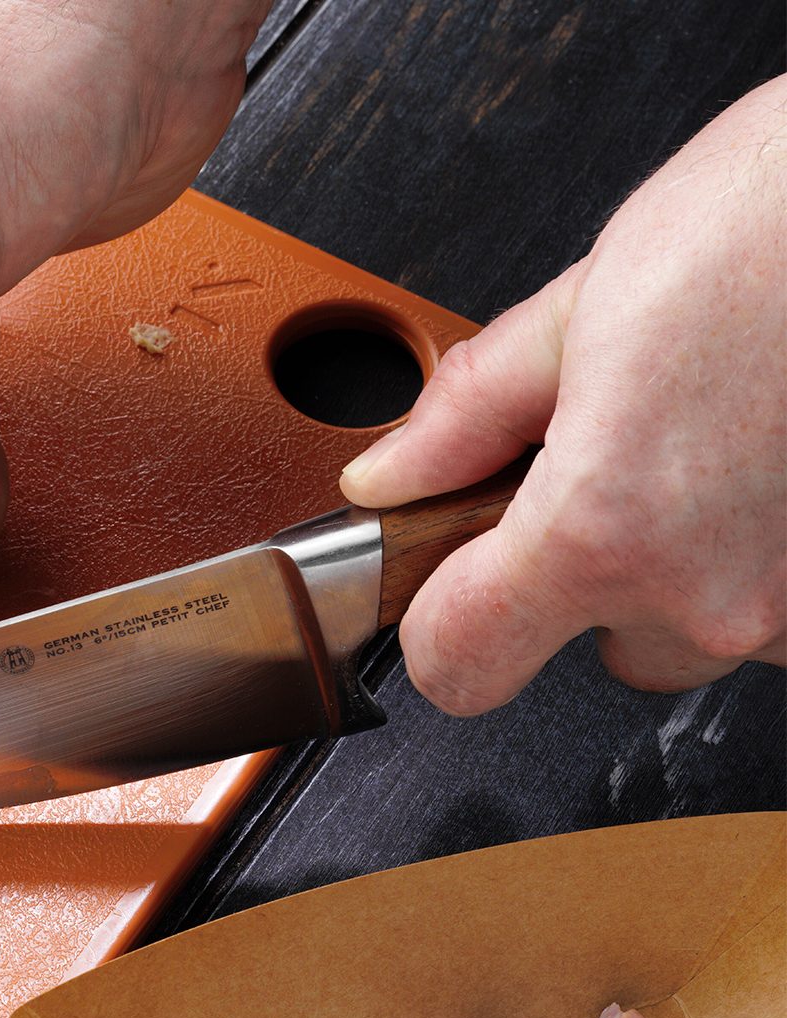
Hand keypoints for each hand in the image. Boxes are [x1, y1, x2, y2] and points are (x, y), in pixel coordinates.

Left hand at [341, 75, 786, 713]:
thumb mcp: (580, 308)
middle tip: (620, 458)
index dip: (439, 622)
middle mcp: (708, 600)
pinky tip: (772, 458)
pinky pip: (781, 605)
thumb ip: (465, 417)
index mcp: (602, 534)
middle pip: (596, 645)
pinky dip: (769, 546)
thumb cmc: (774, 227)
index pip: (460, 666)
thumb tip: (393, 474)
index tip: (449, 579)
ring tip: (716, 438)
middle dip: (590, 567)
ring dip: (694, 558)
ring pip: (701, 626)